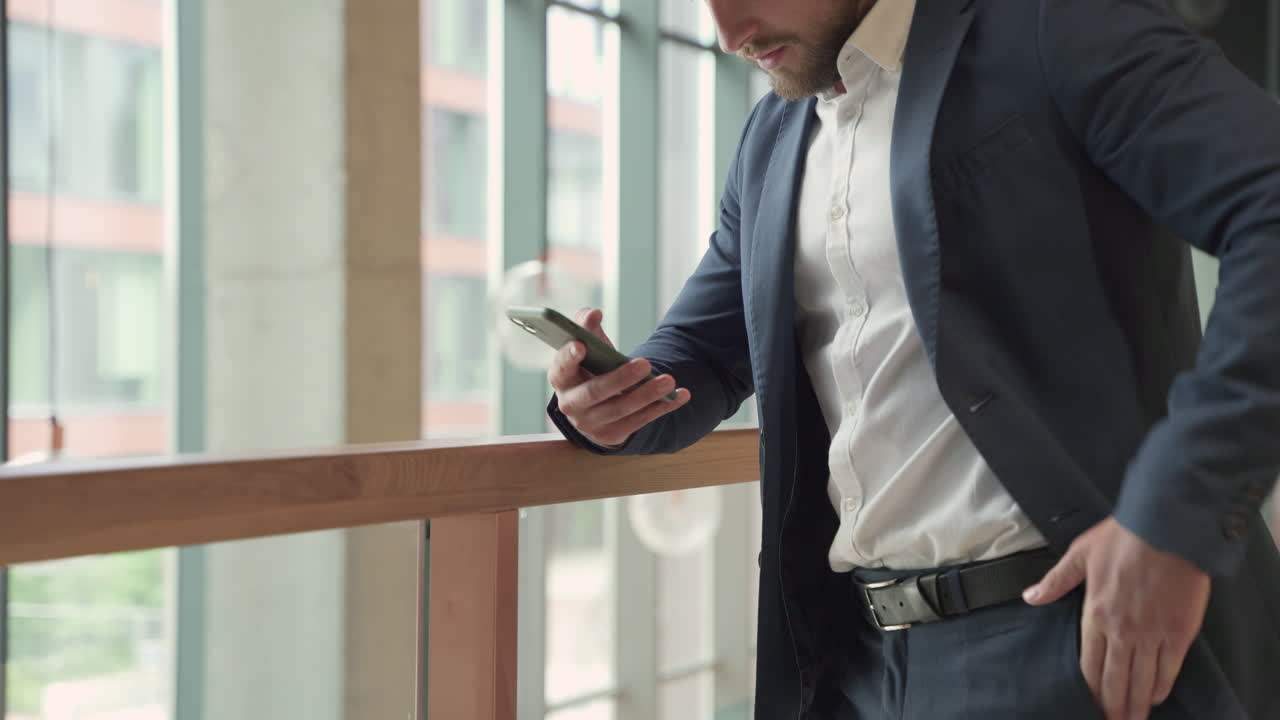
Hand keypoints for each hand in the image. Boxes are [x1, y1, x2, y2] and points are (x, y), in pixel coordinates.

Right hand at [548, 308, 689, 447]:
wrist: (595, 407)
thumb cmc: (592, 368)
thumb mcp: (588, 347)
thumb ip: (586, 326)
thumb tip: (593, 313)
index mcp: (561, 378)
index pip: (561, 367)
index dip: (568, 357)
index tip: (582, 345)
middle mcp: (570, 404)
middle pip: (594, 392)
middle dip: (620, 378)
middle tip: (645, 363)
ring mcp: (590, 423)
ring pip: (620, 409)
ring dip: (646, 395)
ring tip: (668, 381)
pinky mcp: (611, 434)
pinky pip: (638, 422)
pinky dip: (661, 408)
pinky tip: (680, 395)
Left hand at [1023, 517, 1208, 719]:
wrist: (1166, 528)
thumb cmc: (1123, 537)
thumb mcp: (1080, 555)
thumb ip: (1055, 581)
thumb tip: (1030, 596)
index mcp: (1095, 614)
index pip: (1089, 663)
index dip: (1091, 688)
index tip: (1091, 704)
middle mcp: (1122, 630)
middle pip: (1115, 679)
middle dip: (1113, 705)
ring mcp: (1152, 633)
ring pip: (1141, 679)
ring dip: (1136, 703)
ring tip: (1133, 719)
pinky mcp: (1179, 632)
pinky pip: (1169, 668)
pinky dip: (1161, 685)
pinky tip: (1156, 696)